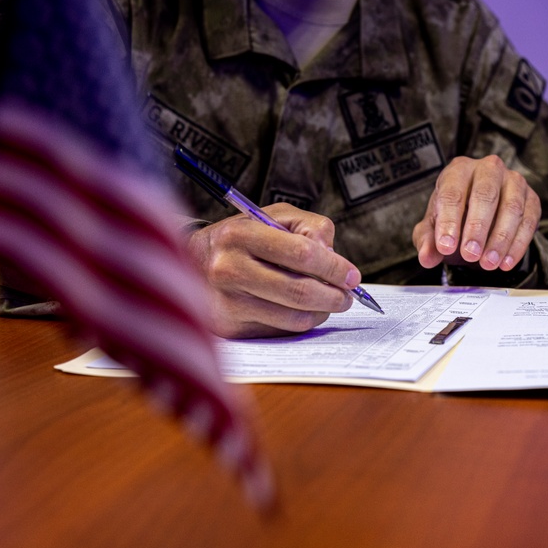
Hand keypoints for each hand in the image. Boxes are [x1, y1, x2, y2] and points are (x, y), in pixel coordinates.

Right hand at [187, 204, 359, 337]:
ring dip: (322, 312)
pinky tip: (301, 310)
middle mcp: (229, 268)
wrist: (195, 263)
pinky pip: (281, 330)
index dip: (334, 267)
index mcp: (241, 234)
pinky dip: (300, 322)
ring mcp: (227, 301)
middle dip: (334, 296)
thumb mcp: (274, 218)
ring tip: (328, 302)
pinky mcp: (230, 326)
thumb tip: (333, 256)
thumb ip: (310, 228)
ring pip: (294, 317)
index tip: (352, 276)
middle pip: (300, 291)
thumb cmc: (245, 238)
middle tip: (347, 296)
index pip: (302, 253)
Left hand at [412, 155, 540, 271]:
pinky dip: (518, 244)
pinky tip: (505, 262)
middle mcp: (488, 169)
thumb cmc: (455, 216)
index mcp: (458, 170)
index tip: (446, 247)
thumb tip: (426, 257)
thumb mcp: (434, 228)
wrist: (481, 214)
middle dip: (477, 228)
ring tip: (488, 263)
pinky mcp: (531, 198)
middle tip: (470, 255)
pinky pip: (529, 220)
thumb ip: (427, 241)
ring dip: (500, 239)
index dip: (449, 221)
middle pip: (485, 195)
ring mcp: (514, 181)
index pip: (452, 193)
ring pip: (512, 207)